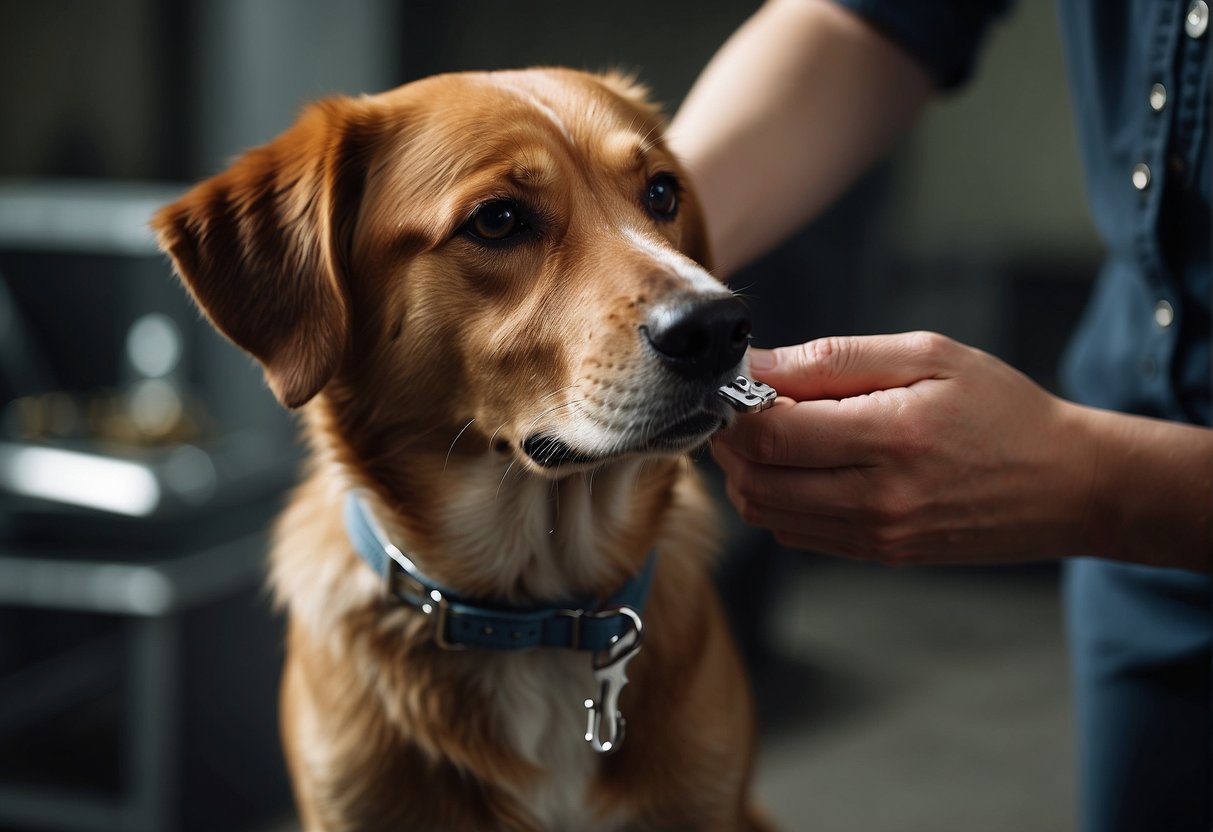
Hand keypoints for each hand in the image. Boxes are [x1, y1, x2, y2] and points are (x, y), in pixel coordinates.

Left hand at [714, 332, 1096, 564]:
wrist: (1067, 485)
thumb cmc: (1002, 409)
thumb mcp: (929, 357)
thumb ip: (835, 359)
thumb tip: (759, 364)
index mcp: (891, 436)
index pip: (771, 433)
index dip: (736, 407)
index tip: (739, 383)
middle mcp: (878, 497)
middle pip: (756, 480)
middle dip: (731, 441)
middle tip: (744, 407)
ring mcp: (877, 534)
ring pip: (766, 512)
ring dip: (748, 472)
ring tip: (772, 434)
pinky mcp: (878, 554)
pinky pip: (796, 533)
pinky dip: (778, 499)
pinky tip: (800, 467)